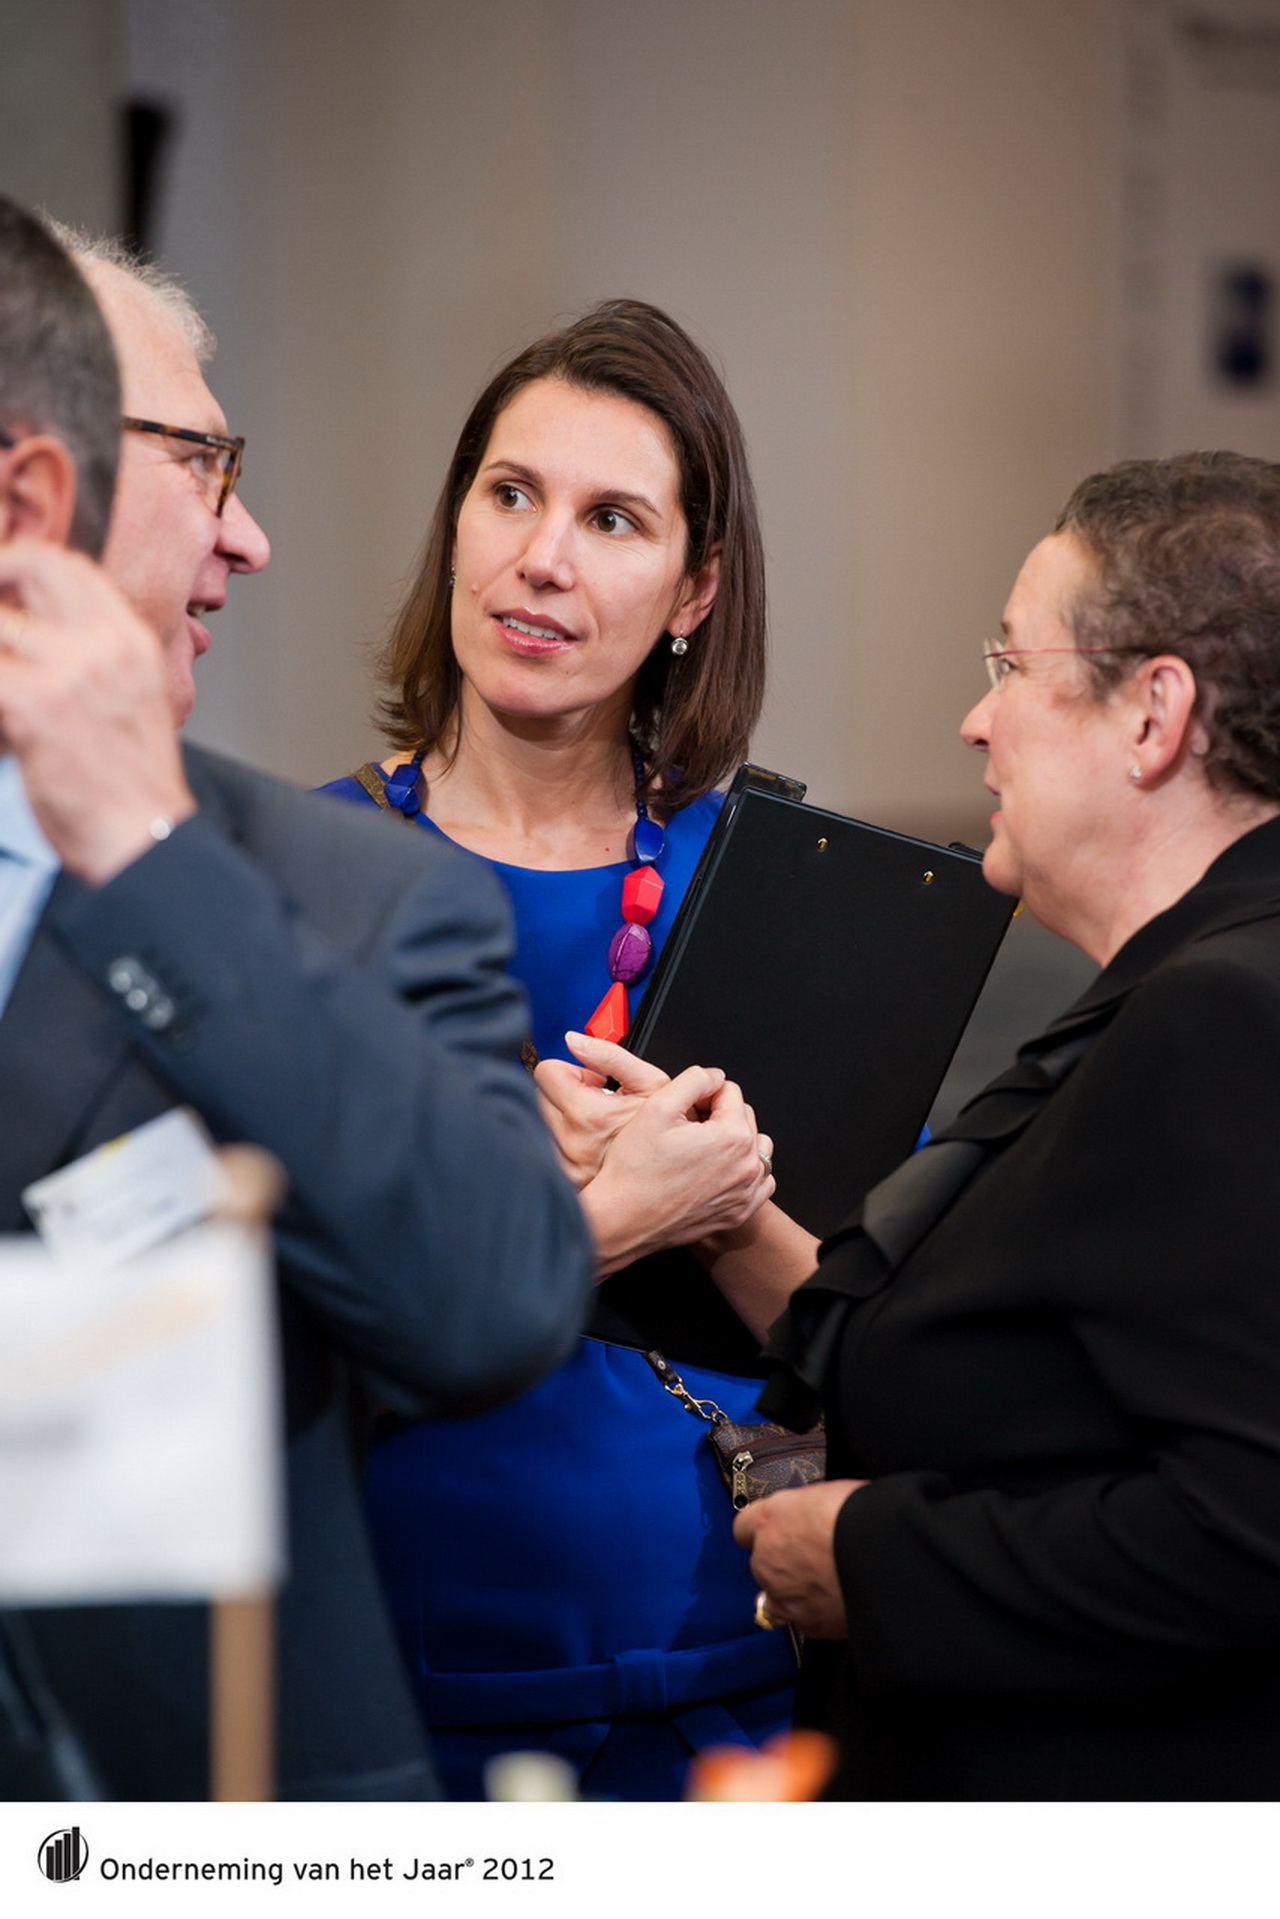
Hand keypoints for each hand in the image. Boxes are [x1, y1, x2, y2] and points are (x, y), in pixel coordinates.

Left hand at [0, 540, 194, 882]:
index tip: (2, 586)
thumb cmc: (132, 784)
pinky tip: (3, 724)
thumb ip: (93, 655)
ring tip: (5, 681)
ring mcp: (67, 672)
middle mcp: (104, 645)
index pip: (69, 565)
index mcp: (130, 641)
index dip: (21, 562)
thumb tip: (34, 631)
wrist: (141, 837)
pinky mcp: (32, 706)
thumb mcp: (132, 699)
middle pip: (30, 567)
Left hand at [534, 1032, 669, 1187]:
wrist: (679, 1171)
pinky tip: (589, 1143)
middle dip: (564, 1093)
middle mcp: (573, 1142)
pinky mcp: (570, 1182)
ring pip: (542, 1126)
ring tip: (593, 1124)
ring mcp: (569, 1165)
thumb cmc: (671, 1132)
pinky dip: (564, 1144)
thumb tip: (574, 1040)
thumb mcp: (651, 1082)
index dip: (571, 1070)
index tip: (591, 1081)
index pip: (546, 1073)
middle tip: (595, 1101)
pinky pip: (550, 1153)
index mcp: (589, 1115)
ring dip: (562, 1119)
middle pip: (540, 1098)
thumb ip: (610, 1055)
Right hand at [578, 1063, 774, 1271]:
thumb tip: (714, 1076)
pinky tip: (717, 1171)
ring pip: (755, 1148)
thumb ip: (693, 1080)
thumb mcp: (657, 1107)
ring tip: (701, 1148)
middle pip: (744, 1117)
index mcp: (732, 1136)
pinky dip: (743, 1172)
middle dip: (718, 1115)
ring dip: (735, 1141)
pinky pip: (759, 1183)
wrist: (623, 1218)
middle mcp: (746, 1165)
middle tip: (686, 1128)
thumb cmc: (635, 1171)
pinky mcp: (739, 1213)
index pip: (730, 1092)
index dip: (703, 1093)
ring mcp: (745, 1192)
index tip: (685, 1107)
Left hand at [733, 1479, 865, 1638]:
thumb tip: (814, 1515)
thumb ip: (808, 1510)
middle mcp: (767, 1558)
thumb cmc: (865, 1515)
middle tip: (813, 1557)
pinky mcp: (807, 1624)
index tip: (777, 1532)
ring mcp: (783, 1595)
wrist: (887, 1556)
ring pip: (775, 1597)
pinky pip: (801, 1621)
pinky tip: (836, 1603)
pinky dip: (814, 1615)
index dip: (763, 1530)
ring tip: (825, 1584)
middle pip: (761, 1563)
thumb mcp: (830, 1494)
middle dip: (782, 1562)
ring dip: (792, 1592)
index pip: (744, 1526)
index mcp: (771, 1518)